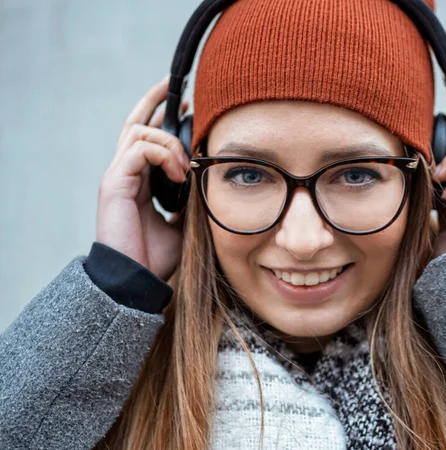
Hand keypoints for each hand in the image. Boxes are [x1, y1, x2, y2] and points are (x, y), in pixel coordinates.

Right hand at [96, 75, 189, 280]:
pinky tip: (178, 173)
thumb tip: (202, 182)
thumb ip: (187, 200)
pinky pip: (138, 149)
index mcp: (139, 181)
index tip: (187, 108)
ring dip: (168, 141)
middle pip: (135, 124)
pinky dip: (162, 154)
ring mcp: (117, 176)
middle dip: (155, 102)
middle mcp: (125, 173)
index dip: (163, 119)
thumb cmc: (155, 256)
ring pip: (138, 132)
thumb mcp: (180, 224)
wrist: (136, 280)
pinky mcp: (114, 182)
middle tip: (178, 90)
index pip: (147, 139)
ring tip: (185, 164)